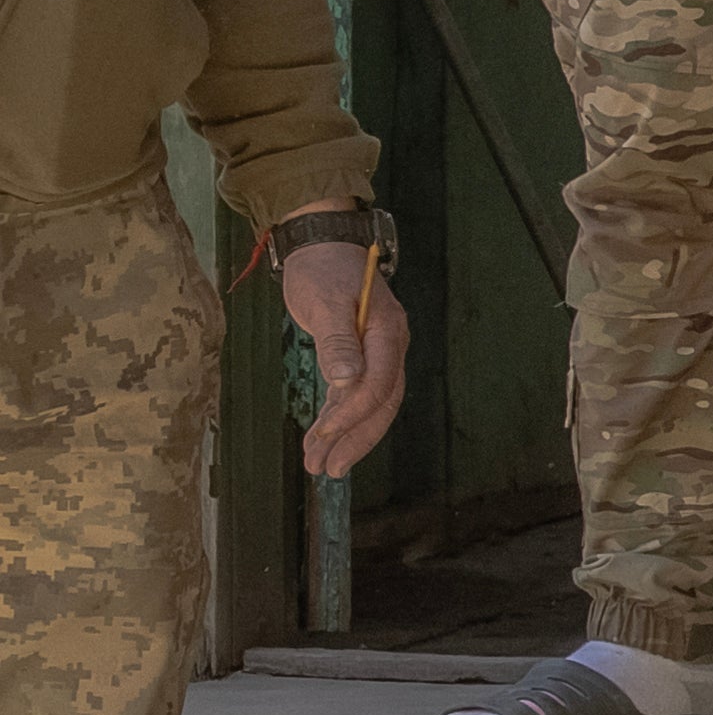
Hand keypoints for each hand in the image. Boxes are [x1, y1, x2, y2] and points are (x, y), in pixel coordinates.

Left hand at [278, 238, 411, 478]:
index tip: (324, 435)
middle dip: (355, 438)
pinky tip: (323, 437)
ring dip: (347, 435)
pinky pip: (357, 394)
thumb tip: (346, 381)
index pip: (379, 383)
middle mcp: (391, 347)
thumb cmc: (321, 269)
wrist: (322, 245)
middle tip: (327, 469)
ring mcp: (379, 353)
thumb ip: (337, 342)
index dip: (354, 414)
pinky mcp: (361, 356)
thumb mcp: (323, 302)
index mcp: (388, 332)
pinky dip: (340, 417)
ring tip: (319, 464)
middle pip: (382, 402)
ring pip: (372, 404)